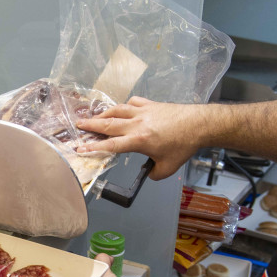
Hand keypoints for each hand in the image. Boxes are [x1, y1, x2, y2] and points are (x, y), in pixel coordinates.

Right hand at [75, 96, 207, 179]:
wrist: (199, 124)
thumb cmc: (184, 145)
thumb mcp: (168, 167)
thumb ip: (155, 173)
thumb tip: (150, 173)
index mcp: (139, 140)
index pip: (111, 145)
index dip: (93, 148)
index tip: (80, 147)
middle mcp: (137, 124)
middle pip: (108, 124)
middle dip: (91, 124)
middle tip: (78, 124)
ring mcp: (143, 111)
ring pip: (118, 110)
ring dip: (104, 113)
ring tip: (94, 116)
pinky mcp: (151, 105)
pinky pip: (133, 102)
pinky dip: (125, 106)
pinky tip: (123, 109)